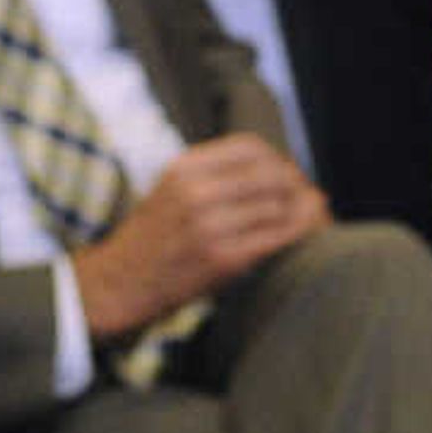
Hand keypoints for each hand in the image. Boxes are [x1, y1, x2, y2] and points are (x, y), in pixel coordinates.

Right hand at [69, 136, 325, 339]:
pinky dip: (298, 234)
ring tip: (313, 218)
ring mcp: (209, 226)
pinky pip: (275, 238)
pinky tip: (305, 236)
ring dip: (303, 212)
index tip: (288, 175)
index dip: (278, 159)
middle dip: (297, 186)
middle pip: (271, 174)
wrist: (118, 285)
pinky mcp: (221, 259)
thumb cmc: (152, 240)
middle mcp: (196, 192)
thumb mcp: (171, 191)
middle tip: (308, 200)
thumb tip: (279, 170)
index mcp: (183, 169)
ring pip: (279, 206)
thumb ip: (214, 175)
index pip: (250, 147)